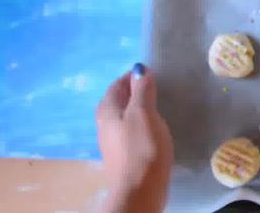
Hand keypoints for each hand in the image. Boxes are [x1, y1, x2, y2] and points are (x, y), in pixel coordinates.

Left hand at [96, 63, 172, 212]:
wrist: (139, 190)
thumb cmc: (142, 147)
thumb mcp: (144, 114)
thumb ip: (142, 91)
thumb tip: (139, 70)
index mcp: (108, 111)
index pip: (116, 86)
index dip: (130, 77)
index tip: (147, 72)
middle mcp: (105, 125)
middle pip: (115, 101)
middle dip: (130, 91)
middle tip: (150, 86)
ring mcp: (112, 142)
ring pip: (121, 117)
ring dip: (134, 108)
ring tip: (153, 105)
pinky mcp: (123, 156)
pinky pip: (128, 132)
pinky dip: (137, 124)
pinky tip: (151, 129)